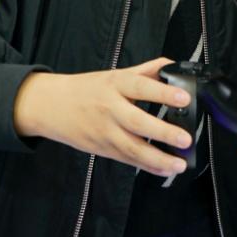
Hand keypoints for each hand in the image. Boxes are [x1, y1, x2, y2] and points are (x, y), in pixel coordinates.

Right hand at [12, 57, 191, 177]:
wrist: (50, 106)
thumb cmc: (87, 89)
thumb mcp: (114, 74)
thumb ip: (145, 71)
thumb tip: (173, 66)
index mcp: (115, 84)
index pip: (141, 87)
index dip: (162, 93)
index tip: (184, 98)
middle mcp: (110, 108)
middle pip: (137, 122)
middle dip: (163, 132)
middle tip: (185, 139)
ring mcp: (105, 131)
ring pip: (132, 148)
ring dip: (158, 159)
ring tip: (179, 164)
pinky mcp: (102, 149)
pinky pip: (127, 160)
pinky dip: (147, 166)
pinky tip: (164, 170)